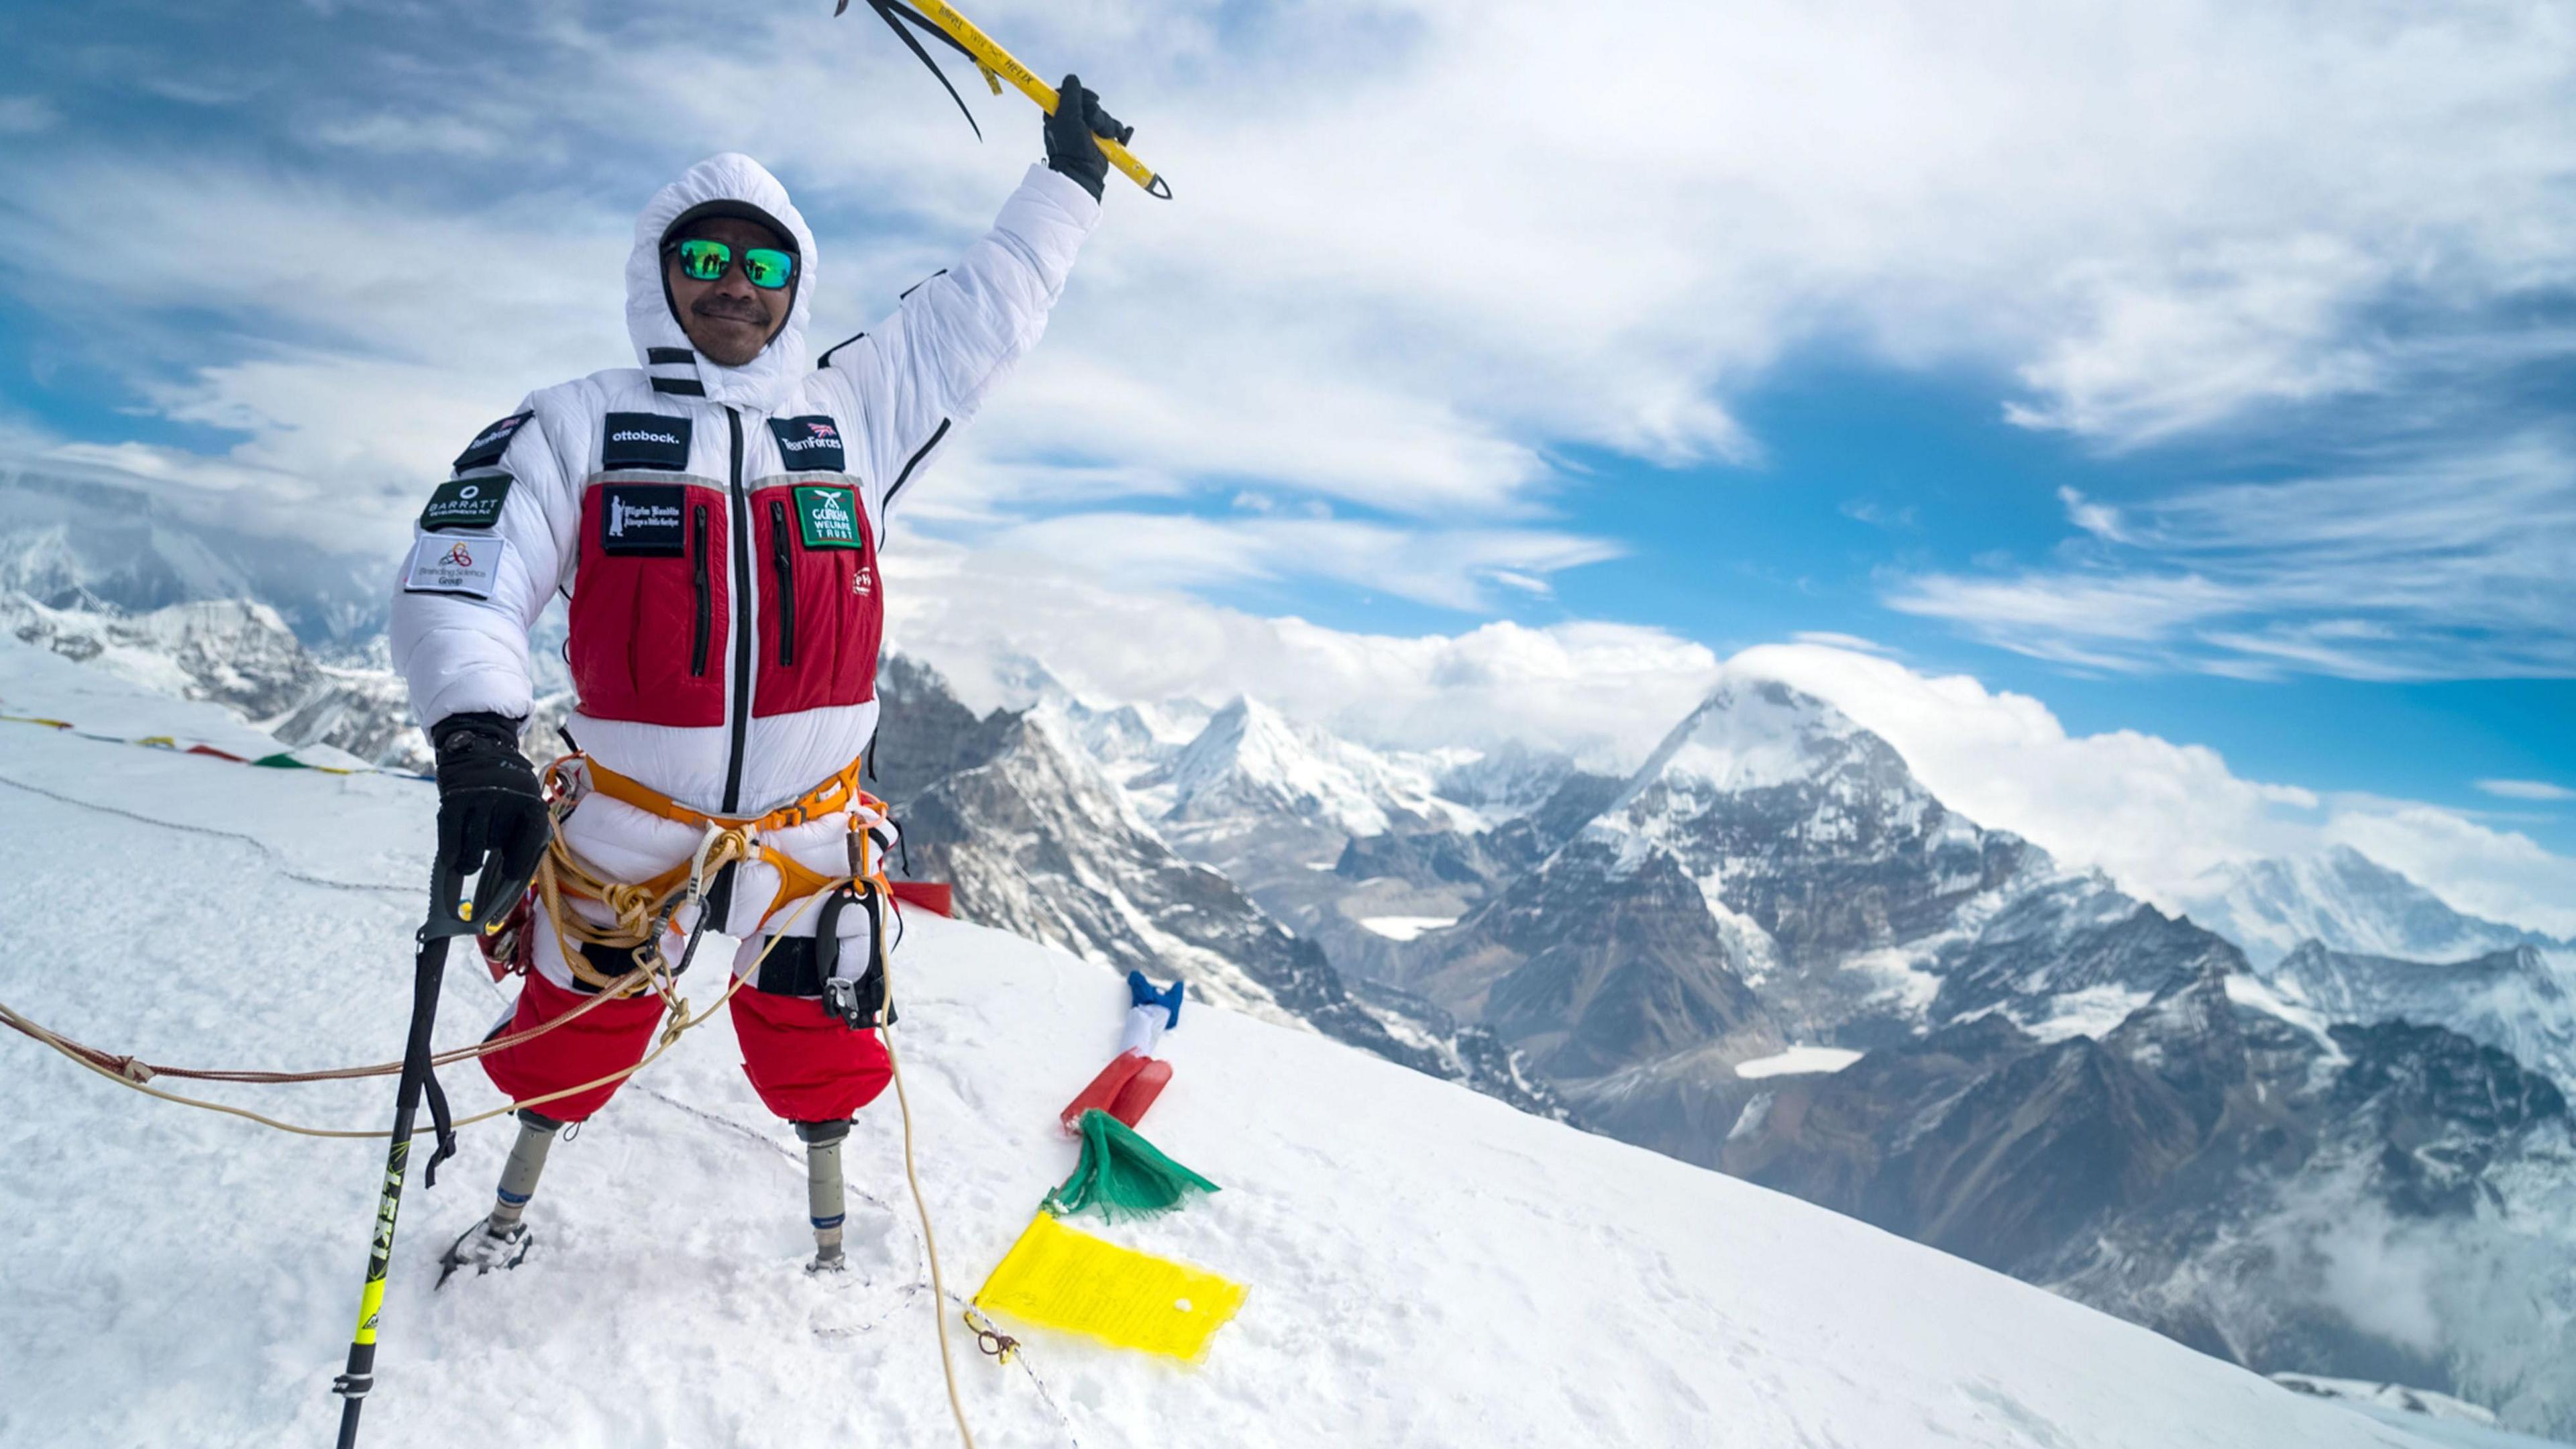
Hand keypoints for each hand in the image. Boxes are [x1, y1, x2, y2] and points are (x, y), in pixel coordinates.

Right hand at [430, 711, 549, 920]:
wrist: (477, 742)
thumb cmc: (504, 786)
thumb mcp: (524, 802)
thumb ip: (523, 836)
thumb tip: (514, 883)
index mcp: (532, 805)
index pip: (528, 850)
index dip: (516, 874)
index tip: (505, 891)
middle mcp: (508, 801)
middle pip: (496, 851)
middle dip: (491, 855)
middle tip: (485, 846)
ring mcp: (480, 799)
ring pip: (473, 851)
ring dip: (469, 859)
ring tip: (470, 852)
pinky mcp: (453, 799)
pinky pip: (450, 840)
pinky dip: (451, 854)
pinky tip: (453, 859)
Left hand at [1043, 74, 1130, 202]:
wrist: (1082, 172)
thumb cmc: (1070, 146)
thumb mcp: (1067, 116)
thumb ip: (1070, 95)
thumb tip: (1072, 77)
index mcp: (1060, 114)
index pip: (1074, 93)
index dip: (1085, 94)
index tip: (1092, 99)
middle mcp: (1074, 122)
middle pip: (1093, 105)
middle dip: (1098, 115)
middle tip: (1092, 126)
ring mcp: (1088, 133)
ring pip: (1105, 118)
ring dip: (1108, 127)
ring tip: (1104, 138)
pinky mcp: (1101, 143)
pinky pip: (1115, 131)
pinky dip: (1120, 132)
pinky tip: (1123, 135)